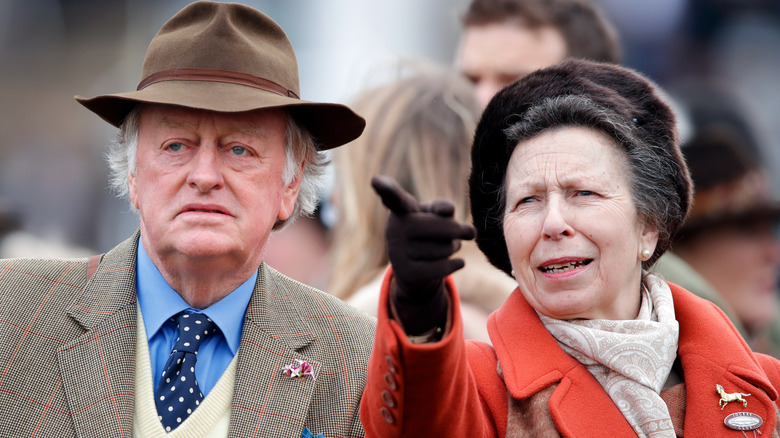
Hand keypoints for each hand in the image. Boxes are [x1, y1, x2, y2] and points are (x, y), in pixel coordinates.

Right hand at [371, 175, 474, 334]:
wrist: (414, 269)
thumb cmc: (427, 233)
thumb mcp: (435, 215)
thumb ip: (443, 206)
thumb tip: (448, 211)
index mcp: (400, 209)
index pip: (394, 197)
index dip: (386, 188)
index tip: (376, 180)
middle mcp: (394, 229)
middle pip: (440, 226)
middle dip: (457, 230)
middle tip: (465, 231)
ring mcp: (396, 251)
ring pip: (444, 248)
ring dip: (455, 247)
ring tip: (449, 247)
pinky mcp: (404, 272)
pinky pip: (441, 267)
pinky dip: (455, 264)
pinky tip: (459, 262)